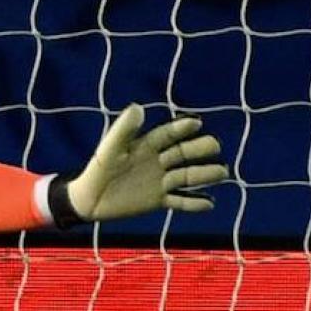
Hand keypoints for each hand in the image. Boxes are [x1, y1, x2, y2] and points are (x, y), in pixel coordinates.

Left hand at [65, 104, 228, 221]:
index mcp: (146, 145)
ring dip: (204, 175)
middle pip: (183, 153)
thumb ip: (123, 130)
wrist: (88, 200)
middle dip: (200, 149)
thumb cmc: (97, 170)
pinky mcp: (157, 201)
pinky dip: (193, 203)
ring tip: (222, 173)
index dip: (181, 128)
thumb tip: (138, 106)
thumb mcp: (109, 149)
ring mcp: (159, 181)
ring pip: (186, 176)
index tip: (196, 122)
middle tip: (215, 146)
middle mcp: (157, 161)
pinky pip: (179, 202)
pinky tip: (209, 204)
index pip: (168, 134)